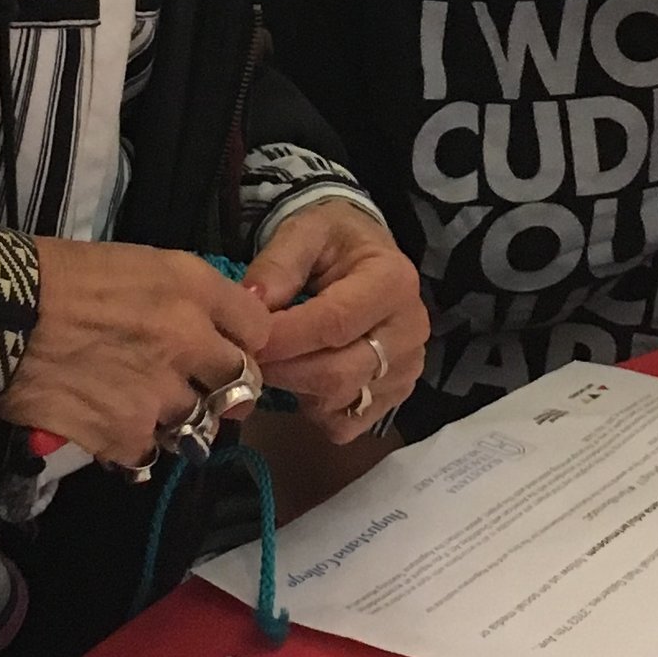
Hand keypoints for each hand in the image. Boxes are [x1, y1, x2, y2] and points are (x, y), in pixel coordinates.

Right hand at [0, 241, 271, 471]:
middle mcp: (190, 341)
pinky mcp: (127, 436)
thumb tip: (212, 326)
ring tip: (139, 407)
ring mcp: (162, 395)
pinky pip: (151, 455)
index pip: (258, 329)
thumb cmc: (55, 275)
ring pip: (199, 424)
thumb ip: (185, 296)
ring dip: (176, 420)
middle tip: (198, 390)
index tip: (223, 348)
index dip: (243, 342)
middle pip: (245, 384)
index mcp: (192, 288)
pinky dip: (133, 447)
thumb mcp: (134, 263)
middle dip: (224, 390)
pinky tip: (108, 426)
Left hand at [245, 199, 426, 441]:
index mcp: (393, 281)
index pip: (334, 322)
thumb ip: (279, 264)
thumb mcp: (304, 231)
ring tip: (275, 362)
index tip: (247, 340)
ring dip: (296, 389)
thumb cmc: (334, 241)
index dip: (286, 338)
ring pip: (340, 401)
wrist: (367, 255)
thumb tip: (253, 303)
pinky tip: (304, 382)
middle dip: (284, 370)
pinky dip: (316, 411)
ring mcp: (407, 368)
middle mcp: (410, 329)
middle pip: (338, 372)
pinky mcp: (396, 395)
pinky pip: (347, 424)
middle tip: (247, 359)